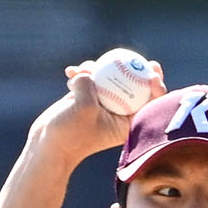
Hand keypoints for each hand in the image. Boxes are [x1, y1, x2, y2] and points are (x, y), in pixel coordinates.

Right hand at [30, 59, 166, 167]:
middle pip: (136, 88)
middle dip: (140, 71)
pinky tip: (69, 72)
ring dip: (98, 69)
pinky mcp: (89, 98)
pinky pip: (91, 79)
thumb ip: (89, 85)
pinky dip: (81, 73)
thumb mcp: (83, 108)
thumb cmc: (69, 133)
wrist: (49, 144)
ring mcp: (104, 105)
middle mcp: (118, 114)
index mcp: (125, 123)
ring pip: (110, 78)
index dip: (157, 88)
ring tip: (84, 69)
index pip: (148, 104)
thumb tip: (89, 71)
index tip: (153, 74)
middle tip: (148, 62)